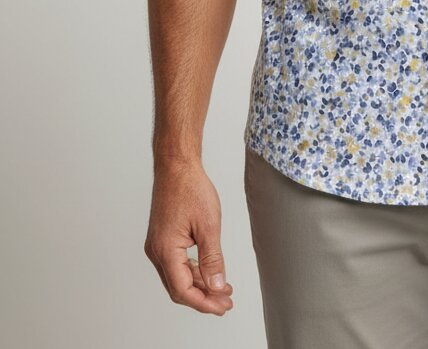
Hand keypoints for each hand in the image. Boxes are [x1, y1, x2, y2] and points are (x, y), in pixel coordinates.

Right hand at [144, 159, 234, 315]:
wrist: (177, 167)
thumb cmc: (190, 188)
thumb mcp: (209, 225)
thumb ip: (212, 259)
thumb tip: (217, 286)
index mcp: (166, 250)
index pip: (183, 290)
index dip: (204, 303)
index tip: (222, 307)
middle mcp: (157, 252)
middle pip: (179, 288)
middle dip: (203, 298)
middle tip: (225, 303)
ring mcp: (158, 246)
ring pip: (178, 277)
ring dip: (199, 286)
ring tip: (222, 290)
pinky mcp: (162, 239)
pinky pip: (177, 264)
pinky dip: (193, 272)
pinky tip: (209, 273)